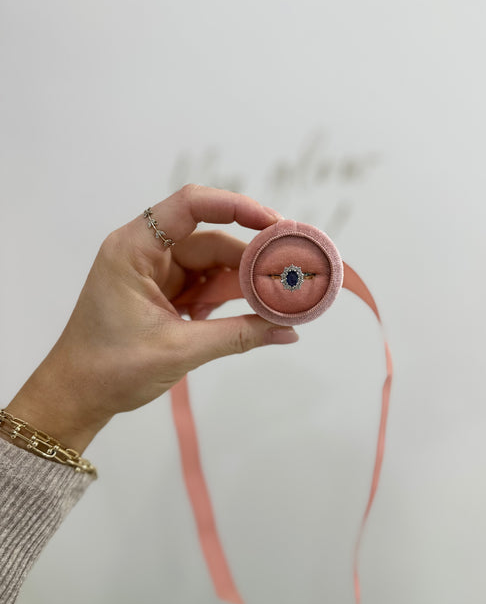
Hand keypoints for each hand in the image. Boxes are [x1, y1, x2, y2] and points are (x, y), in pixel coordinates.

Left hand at [4, 185, 298, 453]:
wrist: (76, 397)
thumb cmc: (110, 368)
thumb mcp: (179, 349)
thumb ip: (238, 336)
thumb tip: (289, 331)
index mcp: (135, 250)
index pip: (190, 206)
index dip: (236, 206)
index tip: (274, 223)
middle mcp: (146, 253)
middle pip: (209, 240)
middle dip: (249, 259)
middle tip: (289, 275)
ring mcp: (156, 274)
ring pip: (211, 265)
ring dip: (241, 283)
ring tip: (276, 300)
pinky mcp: (164, 295)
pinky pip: (204, 286)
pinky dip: (226, 300)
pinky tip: (246, 317)